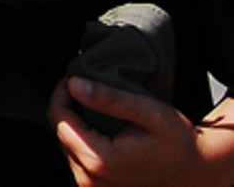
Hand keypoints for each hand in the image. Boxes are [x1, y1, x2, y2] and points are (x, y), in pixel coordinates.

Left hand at [48, 76, 214, 185]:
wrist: (197, 172)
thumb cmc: (178, 142)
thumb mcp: (149, 112)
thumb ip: (110, 99)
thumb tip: (74, 85)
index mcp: (100, 159)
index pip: (58, 119)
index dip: (61, 93)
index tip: (73, 79)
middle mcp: (91, 178)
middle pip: (60, 133)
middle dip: (67, 108)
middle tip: (83, 89)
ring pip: (66, 146)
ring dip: (74, 125)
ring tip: (92, 109)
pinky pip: (76, 160)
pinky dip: (82, 141)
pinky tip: (97, 130)